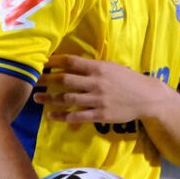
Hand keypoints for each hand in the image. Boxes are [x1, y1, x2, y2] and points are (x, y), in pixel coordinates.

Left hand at [36, 56, 163, 125]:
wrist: (147, 98)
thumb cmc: (128, 80)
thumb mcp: (112, 67)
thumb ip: (93, 67)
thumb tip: (71, 64)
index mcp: (98, 68)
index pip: (71, 62)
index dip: (54, 62)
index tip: (41, 63)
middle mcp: (96, 83)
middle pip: (64, 80)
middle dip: (46, 80)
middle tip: (32, 81)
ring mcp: (98, 100)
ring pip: (68, 99)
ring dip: (50, 99)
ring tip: (38, 99)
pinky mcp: (100, 115)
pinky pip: (77, 116)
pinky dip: (62, 116)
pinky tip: (51, 116)